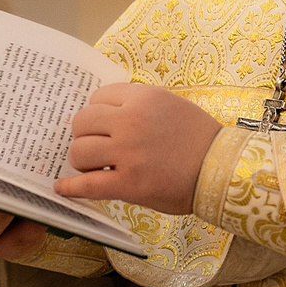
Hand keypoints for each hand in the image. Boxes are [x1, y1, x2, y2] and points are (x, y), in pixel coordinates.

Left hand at [55, 83, 224, 214]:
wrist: (222, 169)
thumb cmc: (200, 138)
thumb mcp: (171, 104)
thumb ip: (139, 104)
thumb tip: (105, 113)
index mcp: (142, 98)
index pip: (98, 98)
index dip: (97, 113)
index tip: (102, 126)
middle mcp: (131, 121)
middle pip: (82, 122)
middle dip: (84, 135)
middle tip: (95, 147)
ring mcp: (128, 153)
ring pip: (79, 151)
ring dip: (82, 160)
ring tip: (93, 167)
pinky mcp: (129, 183)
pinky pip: (87, 184)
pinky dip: (70, 187)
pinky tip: (62, 188)